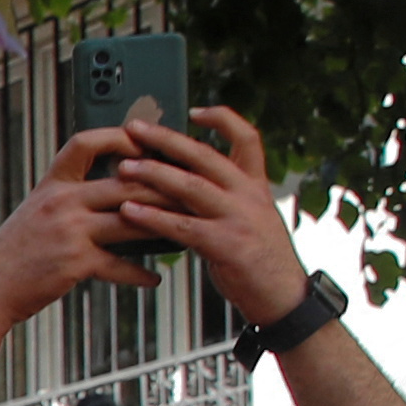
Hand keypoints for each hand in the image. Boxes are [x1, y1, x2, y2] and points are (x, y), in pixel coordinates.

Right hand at [0, 129, 185, 324]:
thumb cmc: (11, 256)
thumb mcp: (33, 215)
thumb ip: (66, 199)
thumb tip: (107, 192)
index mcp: (51, 185)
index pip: (86, 143)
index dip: (118, 137)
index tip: (144, 140)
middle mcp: (60, 202)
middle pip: (125, 181)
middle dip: (163, 183)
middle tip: (189, 185)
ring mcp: (69, 231)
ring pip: (131, 218)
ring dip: (164, 224)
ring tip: (185, 228)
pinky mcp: (75, 262)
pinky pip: (119, 264)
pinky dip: (139, 275)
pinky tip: (152, 279)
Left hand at [109, 107, 311, 318]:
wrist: (282, 296)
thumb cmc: (257, 259)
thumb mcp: (248, 219)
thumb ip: (222, 199)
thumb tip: (183, 185)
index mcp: (255, 185)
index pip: (247, 138)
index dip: (222, 120)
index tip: (194, 109)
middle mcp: (249, 194)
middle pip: (206, 156)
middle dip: (167, 140)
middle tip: (134, 128)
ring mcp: (239, 218)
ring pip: (192, 187)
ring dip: (154, 175)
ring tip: (123, 167)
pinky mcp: (227, 245)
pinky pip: (183, 227)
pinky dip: (153, 218)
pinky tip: (128, 212)